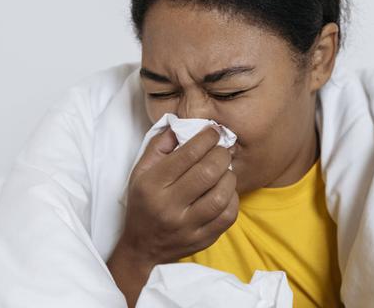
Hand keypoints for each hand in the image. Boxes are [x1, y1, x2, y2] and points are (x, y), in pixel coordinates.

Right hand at [107, 125, 237, 306]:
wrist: (142, 248)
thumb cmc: (144, 202)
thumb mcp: (141, 172)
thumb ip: (160, 145)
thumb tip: (183, 125)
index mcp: (152, 185)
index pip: (188, 154)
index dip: (207, 138)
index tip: (214, 132)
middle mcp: (169, 206)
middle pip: (208, 173)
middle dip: (221, 154)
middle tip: (222, 150)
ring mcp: (187, 226)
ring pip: (221, 195)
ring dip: (229, 176)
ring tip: (224, 170)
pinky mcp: (202, 239)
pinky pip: (228, 215)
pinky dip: (233, 198)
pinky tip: (225, 191)